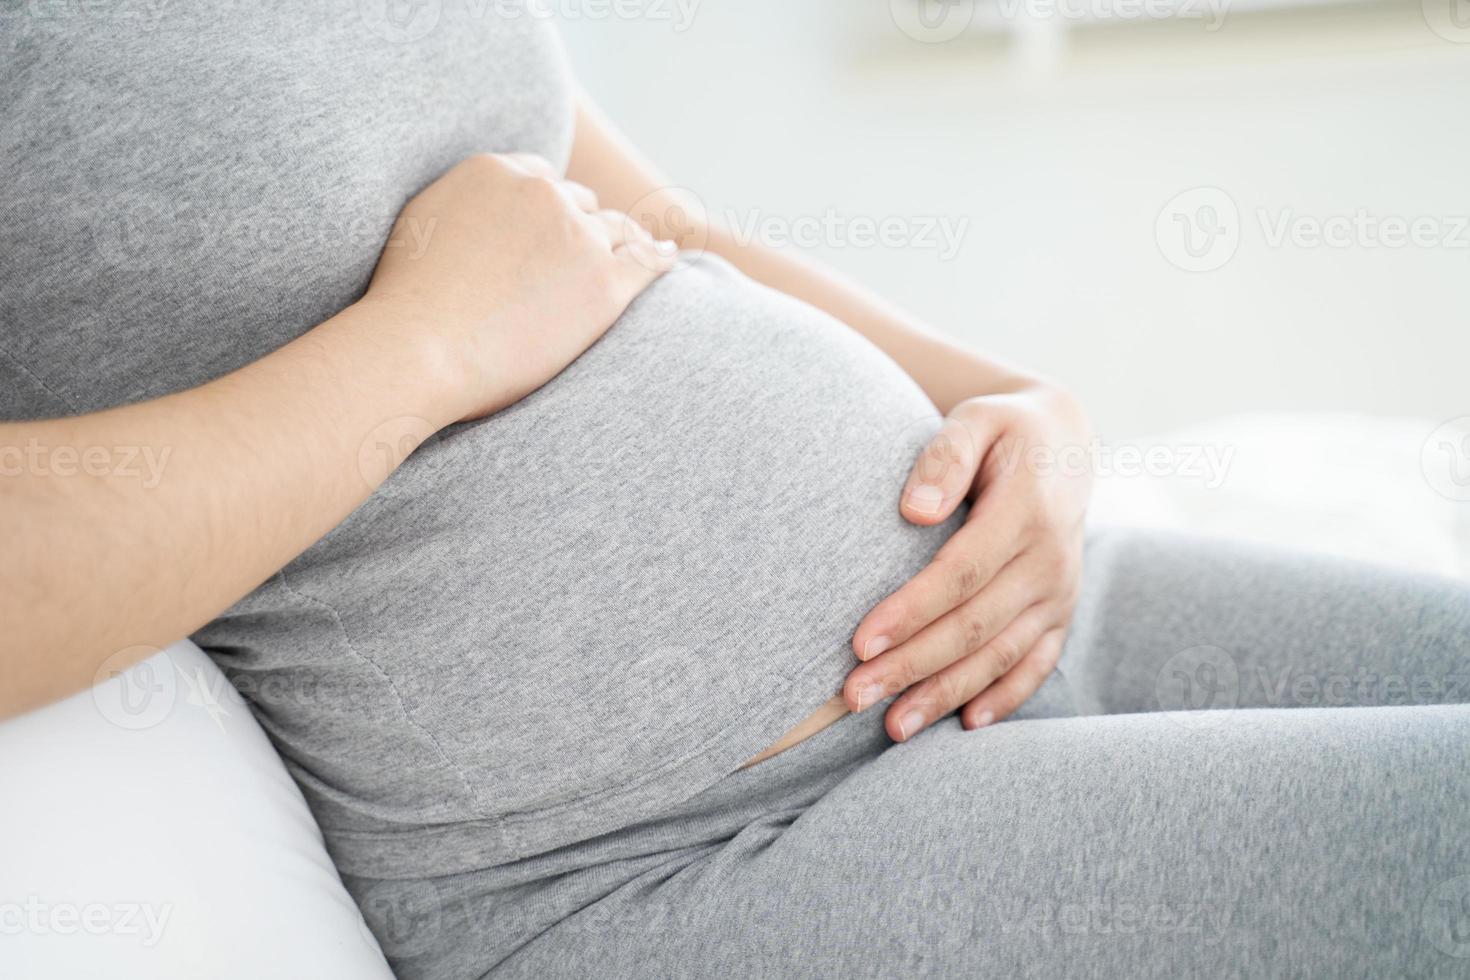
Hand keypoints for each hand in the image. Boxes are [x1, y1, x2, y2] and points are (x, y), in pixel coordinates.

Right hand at [363, 152, 676, 420]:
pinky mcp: (604, 283)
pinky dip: (659, 258)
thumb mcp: (421, 225)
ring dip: (628, 240)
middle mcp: (543, 194)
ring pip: (617, 230)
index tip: (556, 224)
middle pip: (581, 204)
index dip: (551, 205)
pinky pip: (646, 262)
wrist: (418, 347)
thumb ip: (461, 207)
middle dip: (585, 225)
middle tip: (591, 249)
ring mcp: (578, 237)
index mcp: (494, 171)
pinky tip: (667, 259)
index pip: (540, 179)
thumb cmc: (405, 305)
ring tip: (641, 249)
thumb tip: (477, 214)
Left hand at [843, 385, 1092, 739]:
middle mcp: (1052, 559)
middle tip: (854, 696)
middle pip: (975, 626)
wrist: (1064, 445)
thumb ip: (945, 455)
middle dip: (913, 666)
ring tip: (892, 726)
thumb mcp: (975, 419)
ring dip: (946, 694)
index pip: (962, 573)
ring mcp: (1061, 592)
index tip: (860, 642)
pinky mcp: (1062, 613)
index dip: (911, 611)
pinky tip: (963, 724)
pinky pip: (1037, 665)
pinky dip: (1004, 698)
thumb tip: (915, 510)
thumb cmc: (1002, 431)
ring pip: (1001, 655)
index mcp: (1028, 511)